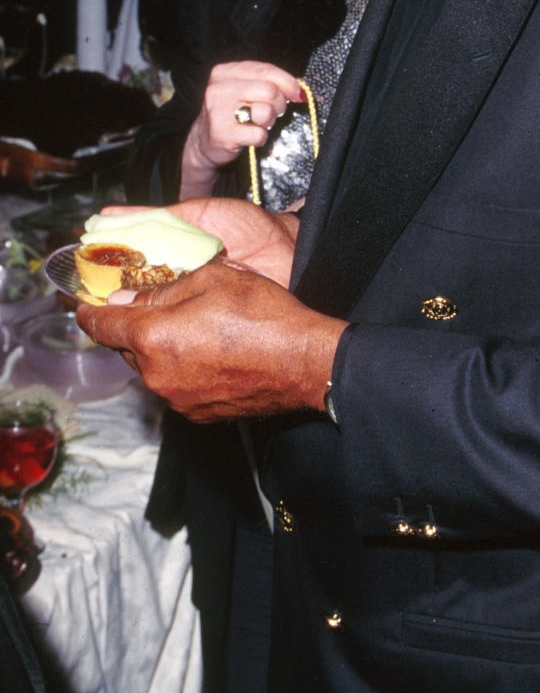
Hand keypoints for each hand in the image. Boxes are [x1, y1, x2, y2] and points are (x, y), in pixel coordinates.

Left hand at [75, 258, 345, 422]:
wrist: (303, 362)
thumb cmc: (262, 315)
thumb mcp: (212, 279)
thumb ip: (163, 289)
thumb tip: (128, 298)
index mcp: (153, 337)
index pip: (101, 325)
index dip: (88, 311)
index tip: (83, 304)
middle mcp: (156, 374)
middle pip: (127, 348)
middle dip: (136, 326)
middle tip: (157, 305)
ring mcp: (176, 399)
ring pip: (153, 367)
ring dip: (162, 348)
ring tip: (195, 329)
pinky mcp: (197, 414)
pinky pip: (175, 386)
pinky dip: (182, 368)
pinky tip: (212, 353)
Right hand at [179, 61, 305, 198]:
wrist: (205, 142)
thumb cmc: (232, 112)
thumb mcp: (246, 90)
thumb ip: (269, 82)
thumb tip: (300, 87)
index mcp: (225, 71)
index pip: (266, 70)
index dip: (288, 82)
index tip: (298, 93)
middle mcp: (218, 88)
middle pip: (269, 90)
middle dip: (278, 103)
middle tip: (273, 112)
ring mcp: (218, 111)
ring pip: (265, 111)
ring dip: (269, 121)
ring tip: (259, 123)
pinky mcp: (222, 133)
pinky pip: (258, 134)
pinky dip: (260, 138)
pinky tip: (250, 136)